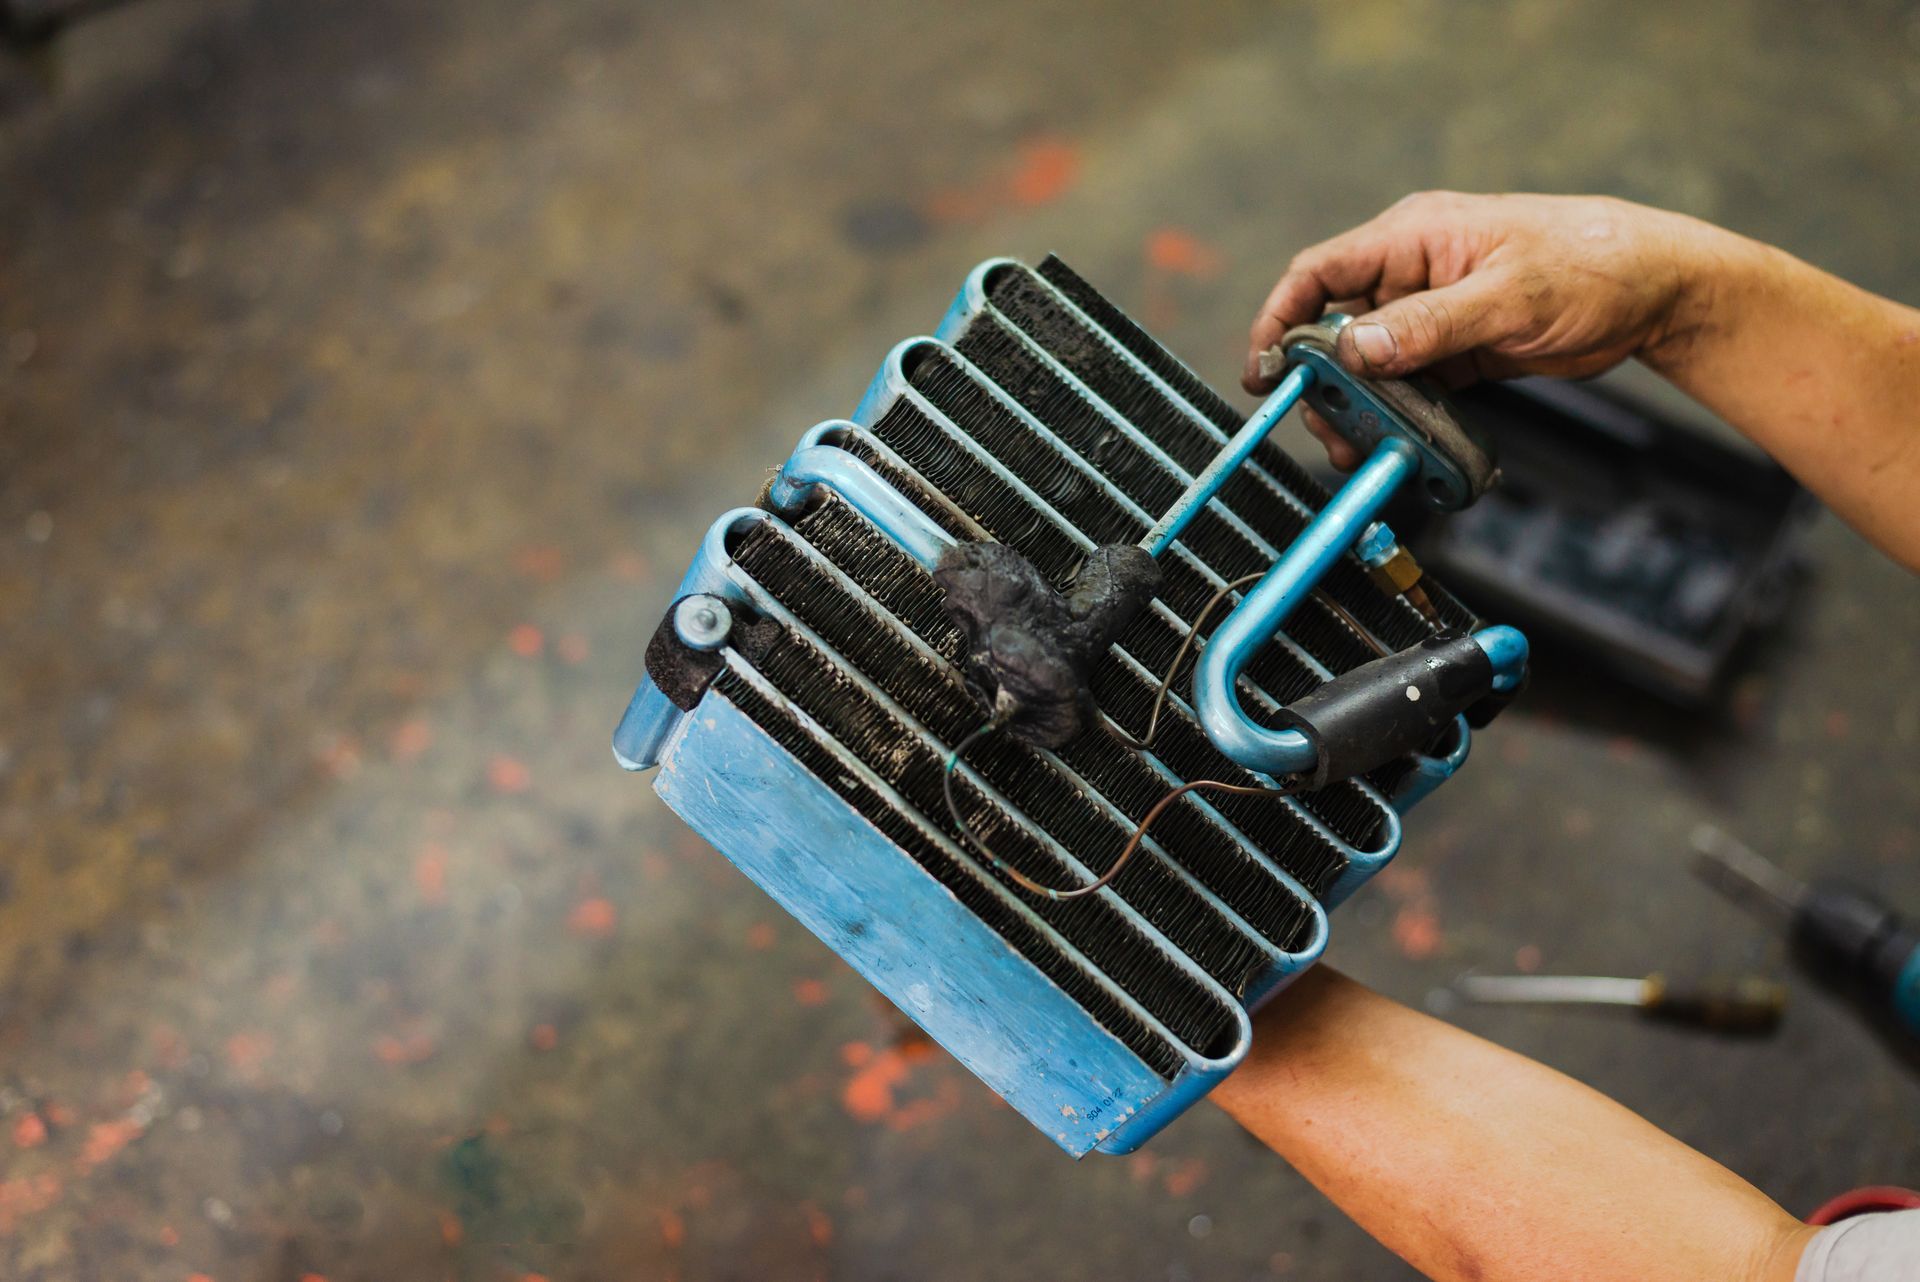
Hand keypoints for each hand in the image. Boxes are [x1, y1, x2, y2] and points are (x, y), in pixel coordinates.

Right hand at [1244, 192, 1710, 468]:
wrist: (1659, 291)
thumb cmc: (1593, 266)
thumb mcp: (1508, 297)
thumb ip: (1428, 325)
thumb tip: (1356, 350)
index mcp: (1414, 236)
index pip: (1320, 273)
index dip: (1280, 318)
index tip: (1265, 370)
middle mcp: (1414, 271)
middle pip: (1336, 327)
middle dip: (1321, 380)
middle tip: (1324, 427)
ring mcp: (1434, 312)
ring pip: (1369, 364)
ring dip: (1357, 405)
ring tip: (1356, 447)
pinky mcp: (1457, 348)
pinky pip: (1409, 385)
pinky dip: (1396, 415)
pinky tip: (1393, 444)